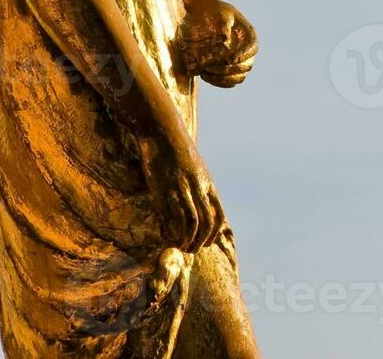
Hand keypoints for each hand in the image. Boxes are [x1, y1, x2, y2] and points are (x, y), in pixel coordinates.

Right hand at [139, 136, 224, 251]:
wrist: (163, 132)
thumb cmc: (176, 149)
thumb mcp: (194, 167)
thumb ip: (197, 184)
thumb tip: (194, 200)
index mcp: (208, 184)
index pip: (219, 216)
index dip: (213, 234)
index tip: (206, 243)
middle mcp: (199, 189)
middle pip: (208, 223)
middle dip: (202, 241)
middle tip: (192, 250)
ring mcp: (184, 190)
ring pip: (193, 224)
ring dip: (188, 241)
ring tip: (181, 247)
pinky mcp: (166, 190)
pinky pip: (175, 218)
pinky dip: (174, 232)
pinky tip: (169, 238)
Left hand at [178, 0, 257, 88]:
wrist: (199, 14)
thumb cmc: (211, 11)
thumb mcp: (219, 12)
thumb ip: (224, 23)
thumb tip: (225, 39)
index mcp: (248, 34)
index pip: (252, 48)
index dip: (244, 55)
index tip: (231, 59)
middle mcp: (245, 49)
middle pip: (246, 66)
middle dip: (229, 69)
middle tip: (210, 67)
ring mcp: (237, 60)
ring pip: (238, 77)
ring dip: (224, 78)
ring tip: (205, 72)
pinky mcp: (226, 69)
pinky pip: (228, 82)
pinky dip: (218, 82)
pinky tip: (204, 75)